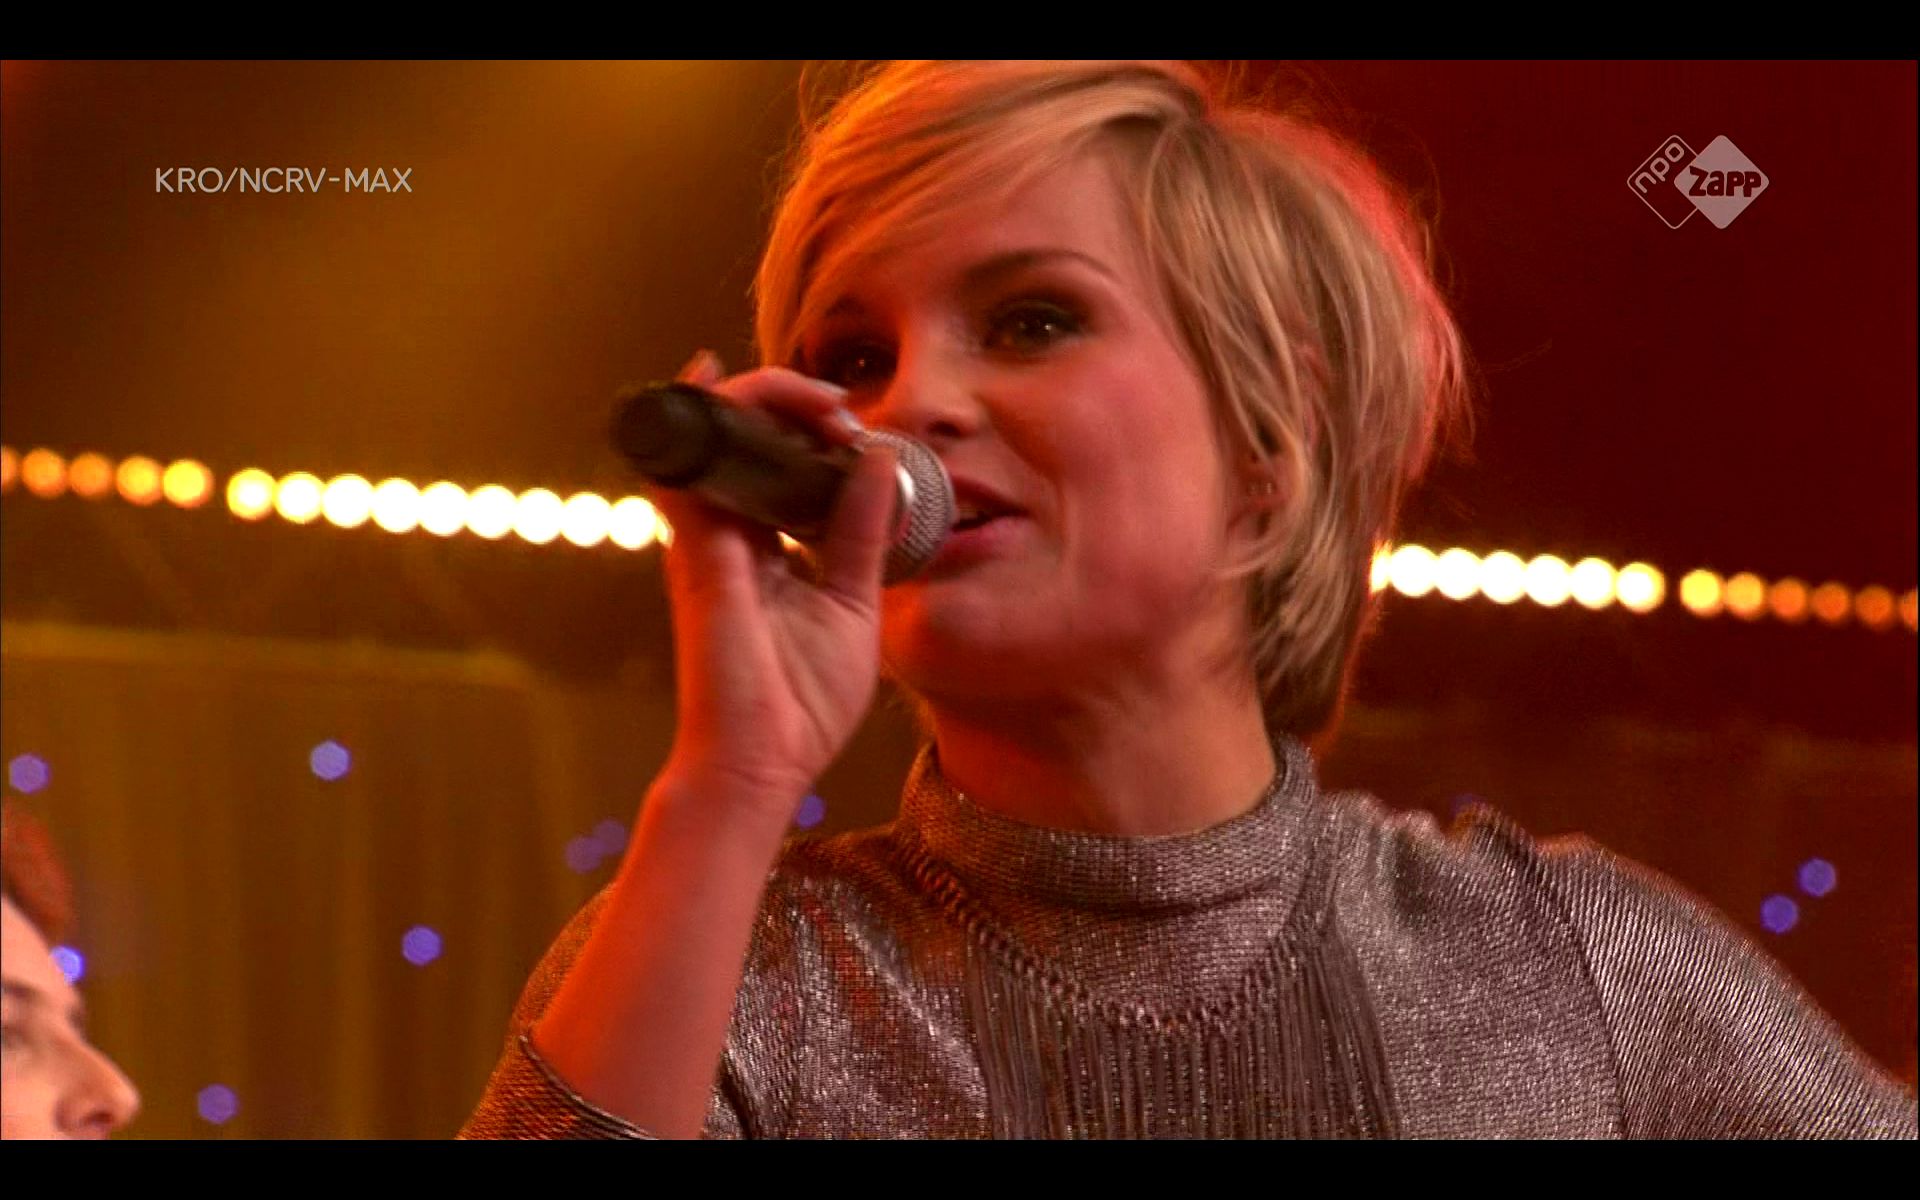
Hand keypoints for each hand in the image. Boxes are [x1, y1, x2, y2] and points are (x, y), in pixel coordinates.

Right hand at [642, 351, 899, 827]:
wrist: (764, 763)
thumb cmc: (801, 701)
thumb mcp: (854, 601)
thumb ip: (862, 533)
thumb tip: (879, 464)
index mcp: (768, 547)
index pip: (777, 463)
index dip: (811, 427)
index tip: (858, 429)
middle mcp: (730, 534)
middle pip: (744, 436)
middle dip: (792, 400)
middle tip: (840, 407)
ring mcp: (705, 538)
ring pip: (713, 435)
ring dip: (759, 397)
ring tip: (816, 398)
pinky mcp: (693, 550)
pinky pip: (680, 465)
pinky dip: (695, 417)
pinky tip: (710, 377)